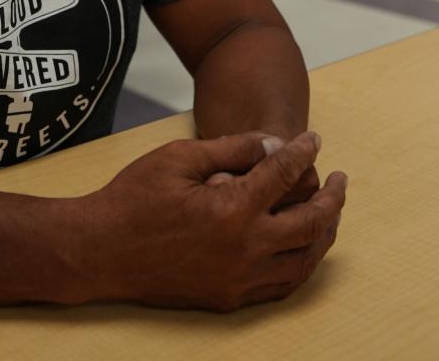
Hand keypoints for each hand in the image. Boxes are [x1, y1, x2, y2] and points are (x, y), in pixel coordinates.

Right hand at [82, 131, 346, 310]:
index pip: (285, 175)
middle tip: (339, 179)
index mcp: (232, 210)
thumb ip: (232, 148)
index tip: (312, 141)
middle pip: (311, 224)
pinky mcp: (227, 298)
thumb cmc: (133, 199)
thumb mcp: (179, 157)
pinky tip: (302, 247)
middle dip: (332, 198)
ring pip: (303, 261)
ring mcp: (237, 279)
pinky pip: (280, 285)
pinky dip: (300, 264)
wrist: (98, 252)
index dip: (303, 152)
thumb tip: (274, 145)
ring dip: (324, 234)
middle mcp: (243, 250)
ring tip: (329, 212)